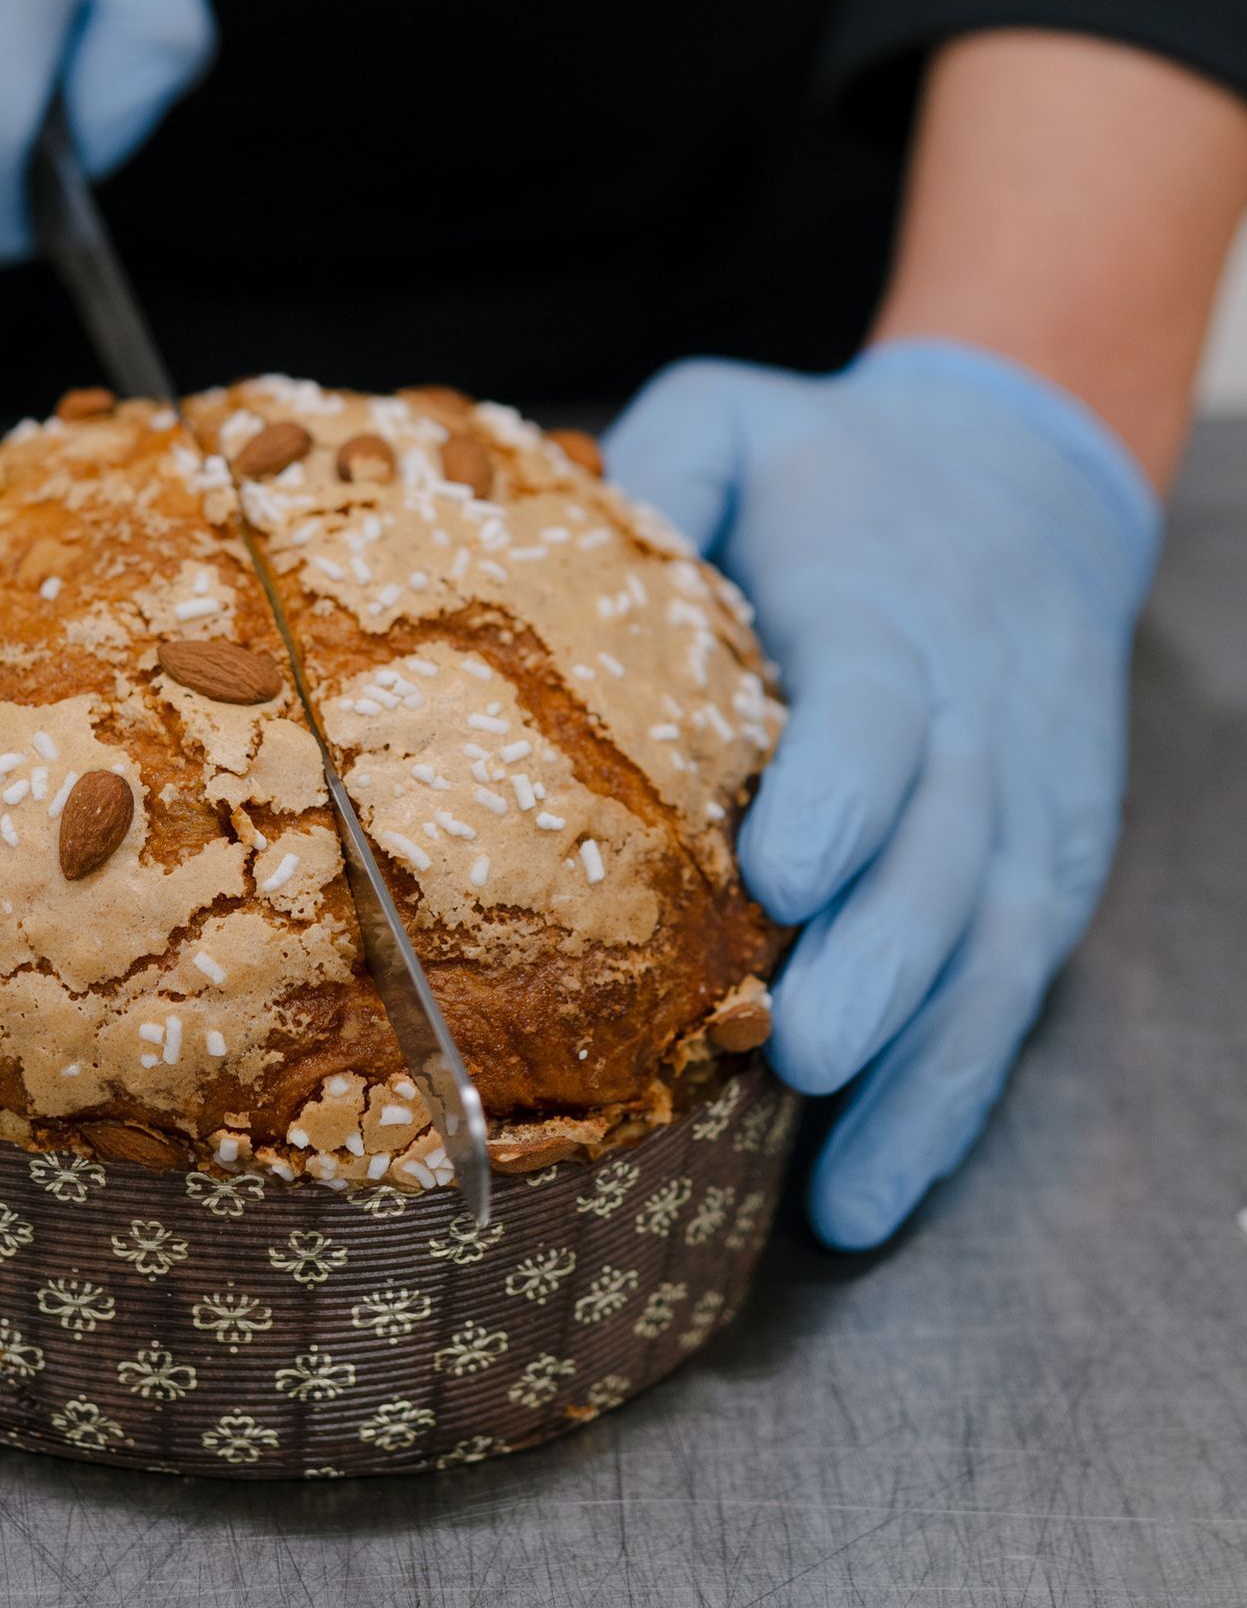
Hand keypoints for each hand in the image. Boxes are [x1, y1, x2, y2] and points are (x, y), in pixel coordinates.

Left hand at [607, 339, 1159, 1246]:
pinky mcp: (1044, 869)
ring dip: (924, 1067)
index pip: (882, 704)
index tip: (782, 872)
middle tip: (797, 1049)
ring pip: (995, 947)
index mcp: (887, 607)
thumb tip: (563, 544)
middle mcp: (976, 717)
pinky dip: (954, 1098)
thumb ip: (665, 465)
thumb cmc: (834, 463)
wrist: (1021, 479)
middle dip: (881, 960)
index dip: (844, 788)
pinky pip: (1014, 993)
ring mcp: (1024, 806)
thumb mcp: (737, 414)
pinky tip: (874, 1193)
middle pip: (947, 849)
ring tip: (841, 1182)